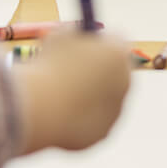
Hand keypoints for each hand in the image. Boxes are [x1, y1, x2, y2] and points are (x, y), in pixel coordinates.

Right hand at [14, 30, 130, 153]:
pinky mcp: (102, 132)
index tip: (83, 43)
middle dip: (97, 68)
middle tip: (74, 67)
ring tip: (58, 92)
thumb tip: (72, 37)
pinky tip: (59, 112)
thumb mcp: (60, 36)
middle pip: (114, 70)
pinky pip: (92, 120)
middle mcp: (124, 80)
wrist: (42, 106)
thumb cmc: (49, 66)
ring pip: (103, 97)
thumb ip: (73, 35)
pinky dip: (79, 117)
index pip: (115, 40)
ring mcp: (115, 109)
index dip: (98, 41)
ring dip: (87, 94)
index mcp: (117, 52)